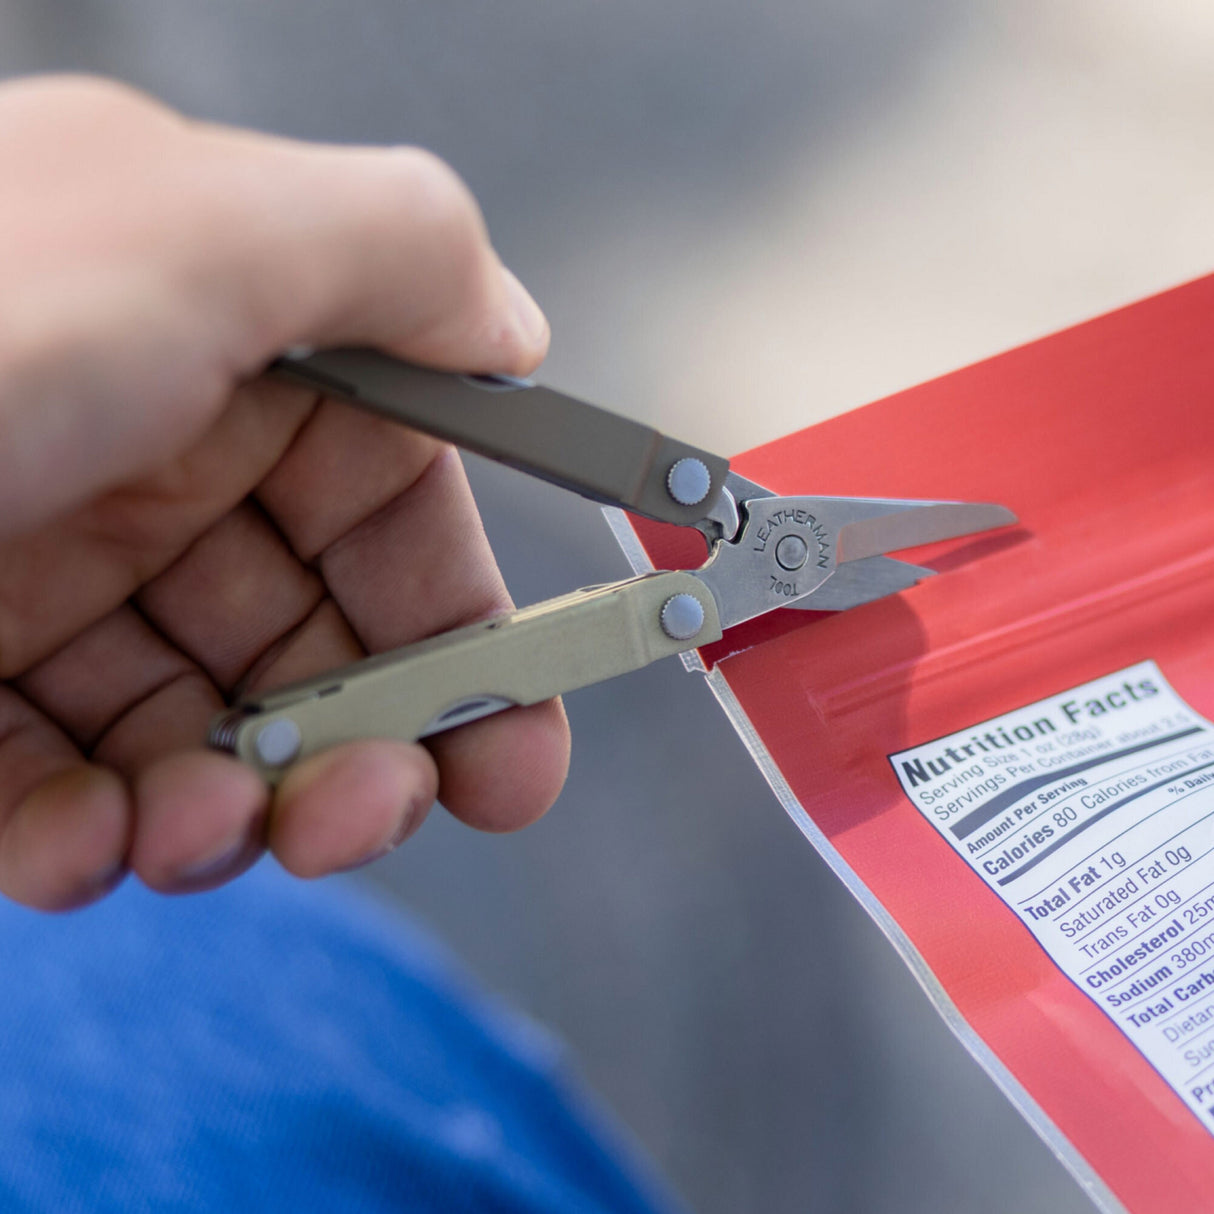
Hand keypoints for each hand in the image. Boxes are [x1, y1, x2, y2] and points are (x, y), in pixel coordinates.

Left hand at [0, 76, 570, 909]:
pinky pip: (63, 790)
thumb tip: (514, 327)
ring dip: (237, 809)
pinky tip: (71, 848)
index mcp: (207, 348)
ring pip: (205, 728)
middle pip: (313, 634)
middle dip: (369, 744)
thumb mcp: (178, 237)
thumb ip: (391, 252)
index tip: (516, 743)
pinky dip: (90, 839)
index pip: (395, 501)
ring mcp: (39, 583)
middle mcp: (132, 459)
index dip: (468, 622)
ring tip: (210, 841)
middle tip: (379, 817)